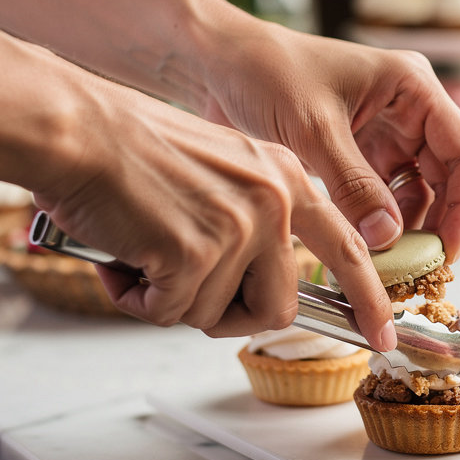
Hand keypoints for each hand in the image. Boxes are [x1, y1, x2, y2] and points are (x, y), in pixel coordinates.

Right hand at [33, 66, 397, 346]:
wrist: (78, 127)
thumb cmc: (133, 149)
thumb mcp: (224, 170)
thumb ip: (254, 220)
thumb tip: (256, 287)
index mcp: (286, 178)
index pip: (348, 246)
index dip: (367, 298)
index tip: (382, 333)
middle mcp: (274, 201)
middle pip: (279, 307)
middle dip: (231, 314)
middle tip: (185, 291)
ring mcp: (239, 227)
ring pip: (217, 314)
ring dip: (173, 301)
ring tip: (142, 256)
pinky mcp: (196, 252)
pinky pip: (169, 312)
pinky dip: (136, 299)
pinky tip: (121, 258)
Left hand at [200, 24, 459, 262]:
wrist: (215, 62)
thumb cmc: (263, 71)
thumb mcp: (312, 130)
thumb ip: (353, 184)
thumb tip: (389, 236)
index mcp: (412, 87)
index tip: (448, 249)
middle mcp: (407, 109)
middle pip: (448, 176)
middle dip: (440, 223)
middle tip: (423, 270)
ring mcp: (384, 132)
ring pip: (418, 191)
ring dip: (410, 229)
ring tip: (393, 266)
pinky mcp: (358, 153)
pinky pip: (384, 196)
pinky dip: (381, 225)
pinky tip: (369, 250)